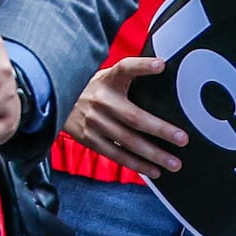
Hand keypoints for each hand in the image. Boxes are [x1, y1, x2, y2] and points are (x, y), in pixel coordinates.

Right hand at [54, 49, 191, 172]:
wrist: (53, 101)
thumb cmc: (93, 90)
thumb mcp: (107, 77)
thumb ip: (130, 77)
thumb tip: (164, 70)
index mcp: (107, 79)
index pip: (126, 68)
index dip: (143, 66)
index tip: (161, 65)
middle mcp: (101, 100)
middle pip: (134, 117)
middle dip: (160, 130)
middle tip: (183, 139)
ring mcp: (94, 122)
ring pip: (128, 141)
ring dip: (153, 154)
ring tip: (174, 163)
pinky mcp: (90, 139)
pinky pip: (117, 155)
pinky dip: (136, 164)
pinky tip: (154, 171)